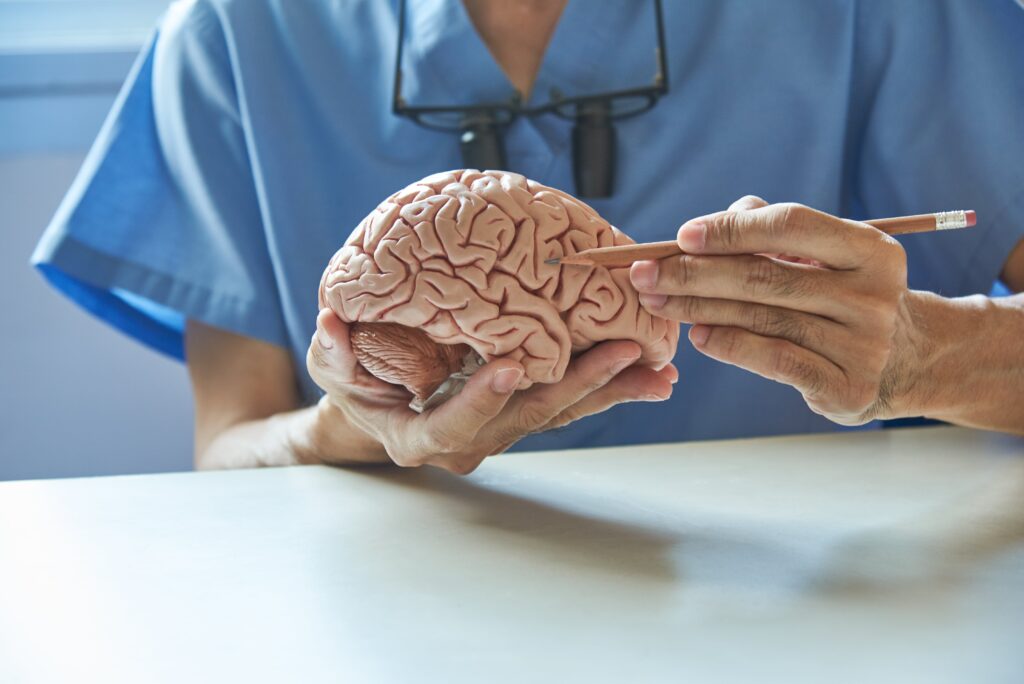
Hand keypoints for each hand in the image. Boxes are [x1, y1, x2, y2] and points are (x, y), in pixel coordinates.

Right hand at [306, 309, 676, 473]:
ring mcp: (501, 428)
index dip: (481, 399)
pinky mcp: (521, 409)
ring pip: (558, 413)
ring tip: (658, 374)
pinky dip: (606, 387)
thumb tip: (331, 321)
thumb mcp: (334, 368)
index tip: (508, 367)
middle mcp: (471, 440)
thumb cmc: (354, 387)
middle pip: (528, 418)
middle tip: (624, 357)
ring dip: (610, 392)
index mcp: (423, 436)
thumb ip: (333, 349)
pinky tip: (648, 374)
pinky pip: (566, 401)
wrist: (378, 405)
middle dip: (578, 388)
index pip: (454, 423)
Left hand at [630, 196, 913, 424]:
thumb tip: (717, 220)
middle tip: (646, 275)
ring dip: (700, 309)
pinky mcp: (846, 386)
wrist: (906, 360)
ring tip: (659, 302)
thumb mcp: (828, 255)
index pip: (789, 226)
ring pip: (762, 319)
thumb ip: (776, 230)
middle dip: (695, 274)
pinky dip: (731, 346)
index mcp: (870, 250)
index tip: (681, 236)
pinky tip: (699, 337)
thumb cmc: (844, 294)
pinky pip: (775, 360)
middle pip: (765, 277)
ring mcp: (863, 344)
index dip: (731, 230)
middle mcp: (872, 295)